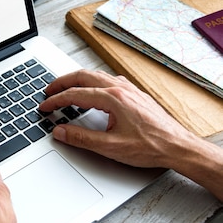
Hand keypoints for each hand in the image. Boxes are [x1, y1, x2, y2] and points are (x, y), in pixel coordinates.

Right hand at [39, 69, 192, 168]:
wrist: (178, 147)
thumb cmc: (151, 147)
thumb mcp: (111, 147)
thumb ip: (81, 138)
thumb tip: (60, 131)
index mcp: (113, 99)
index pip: (75, 94)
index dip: (56, 100)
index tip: (44, 106)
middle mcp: (121, 89)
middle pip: (83, 76)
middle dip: (62, 83)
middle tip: (48, 91)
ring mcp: (129, 89)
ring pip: (95, 75)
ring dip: (77, 80)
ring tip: (65, 88)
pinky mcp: (134, 94)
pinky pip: (107, 80)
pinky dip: (92, 82)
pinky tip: (91, 90)